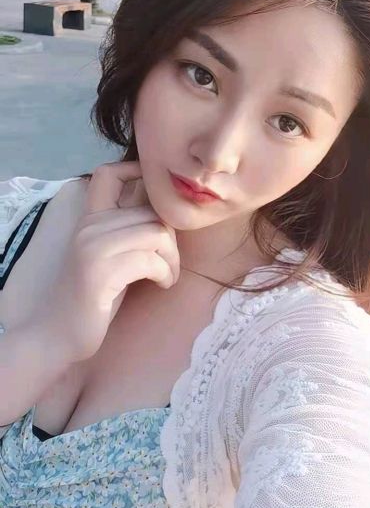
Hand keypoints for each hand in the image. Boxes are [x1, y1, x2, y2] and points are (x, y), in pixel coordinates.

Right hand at [34, 160, 179, 363]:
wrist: (58, 336)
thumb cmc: (93, 300)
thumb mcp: (110, 258)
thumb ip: (127, 234)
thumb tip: (166, 217)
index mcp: (89, 220)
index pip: (108, 174)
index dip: (136, 172)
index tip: (159, 200)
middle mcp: (89, 227)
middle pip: (151, 211)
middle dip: (171, 240)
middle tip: (169, 265)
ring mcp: (92, 248)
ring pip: (156, 232)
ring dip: (172, 258)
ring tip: (167, 277)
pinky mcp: (100, 272)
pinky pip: (150, 259)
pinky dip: (165, 273)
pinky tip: (161, 285)